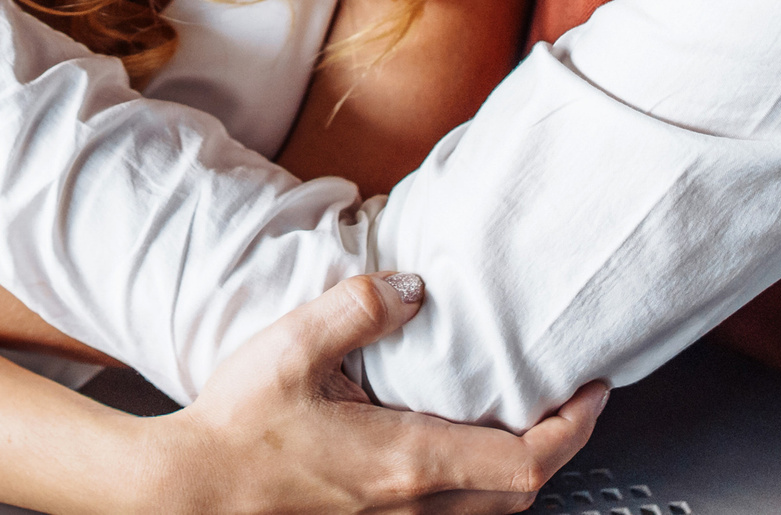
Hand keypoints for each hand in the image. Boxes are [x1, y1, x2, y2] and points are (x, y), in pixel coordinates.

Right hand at [146, 274, 606, 514]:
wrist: (185, 496)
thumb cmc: (233, 431)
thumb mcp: (293, 346)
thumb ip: (361, 309)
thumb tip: (416, 288)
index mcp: (408, 462)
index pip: (528, 460)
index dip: (574, 427)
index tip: (594, 390)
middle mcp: (412, 508)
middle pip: (520, 493)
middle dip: (557, 447)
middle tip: (571, 400)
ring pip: (485, 512)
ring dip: (515, 470)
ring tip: (521, 420)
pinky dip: (472, 487)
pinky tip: (451, 453)